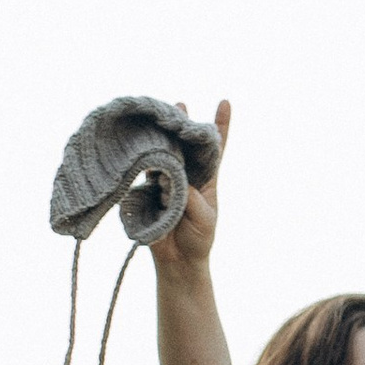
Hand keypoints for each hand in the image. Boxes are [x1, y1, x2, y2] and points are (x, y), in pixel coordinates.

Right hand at [159, 101, 231, 283]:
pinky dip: (144, 162)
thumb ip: (190, 196)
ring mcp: (166, 181)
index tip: (224, 102)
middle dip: (182, 123)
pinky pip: (145, 172)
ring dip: (160, 138)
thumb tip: (170, 178)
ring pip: (164, 154)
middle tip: (179, 105)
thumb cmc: (198, 239)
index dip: (221, 125)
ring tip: (157, 120)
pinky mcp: (147, 191)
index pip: (216, 148)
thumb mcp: (204, 216)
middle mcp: (186, 174)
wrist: (178, 262)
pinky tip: (139, 148)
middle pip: (186, 144)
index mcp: (207, 178)